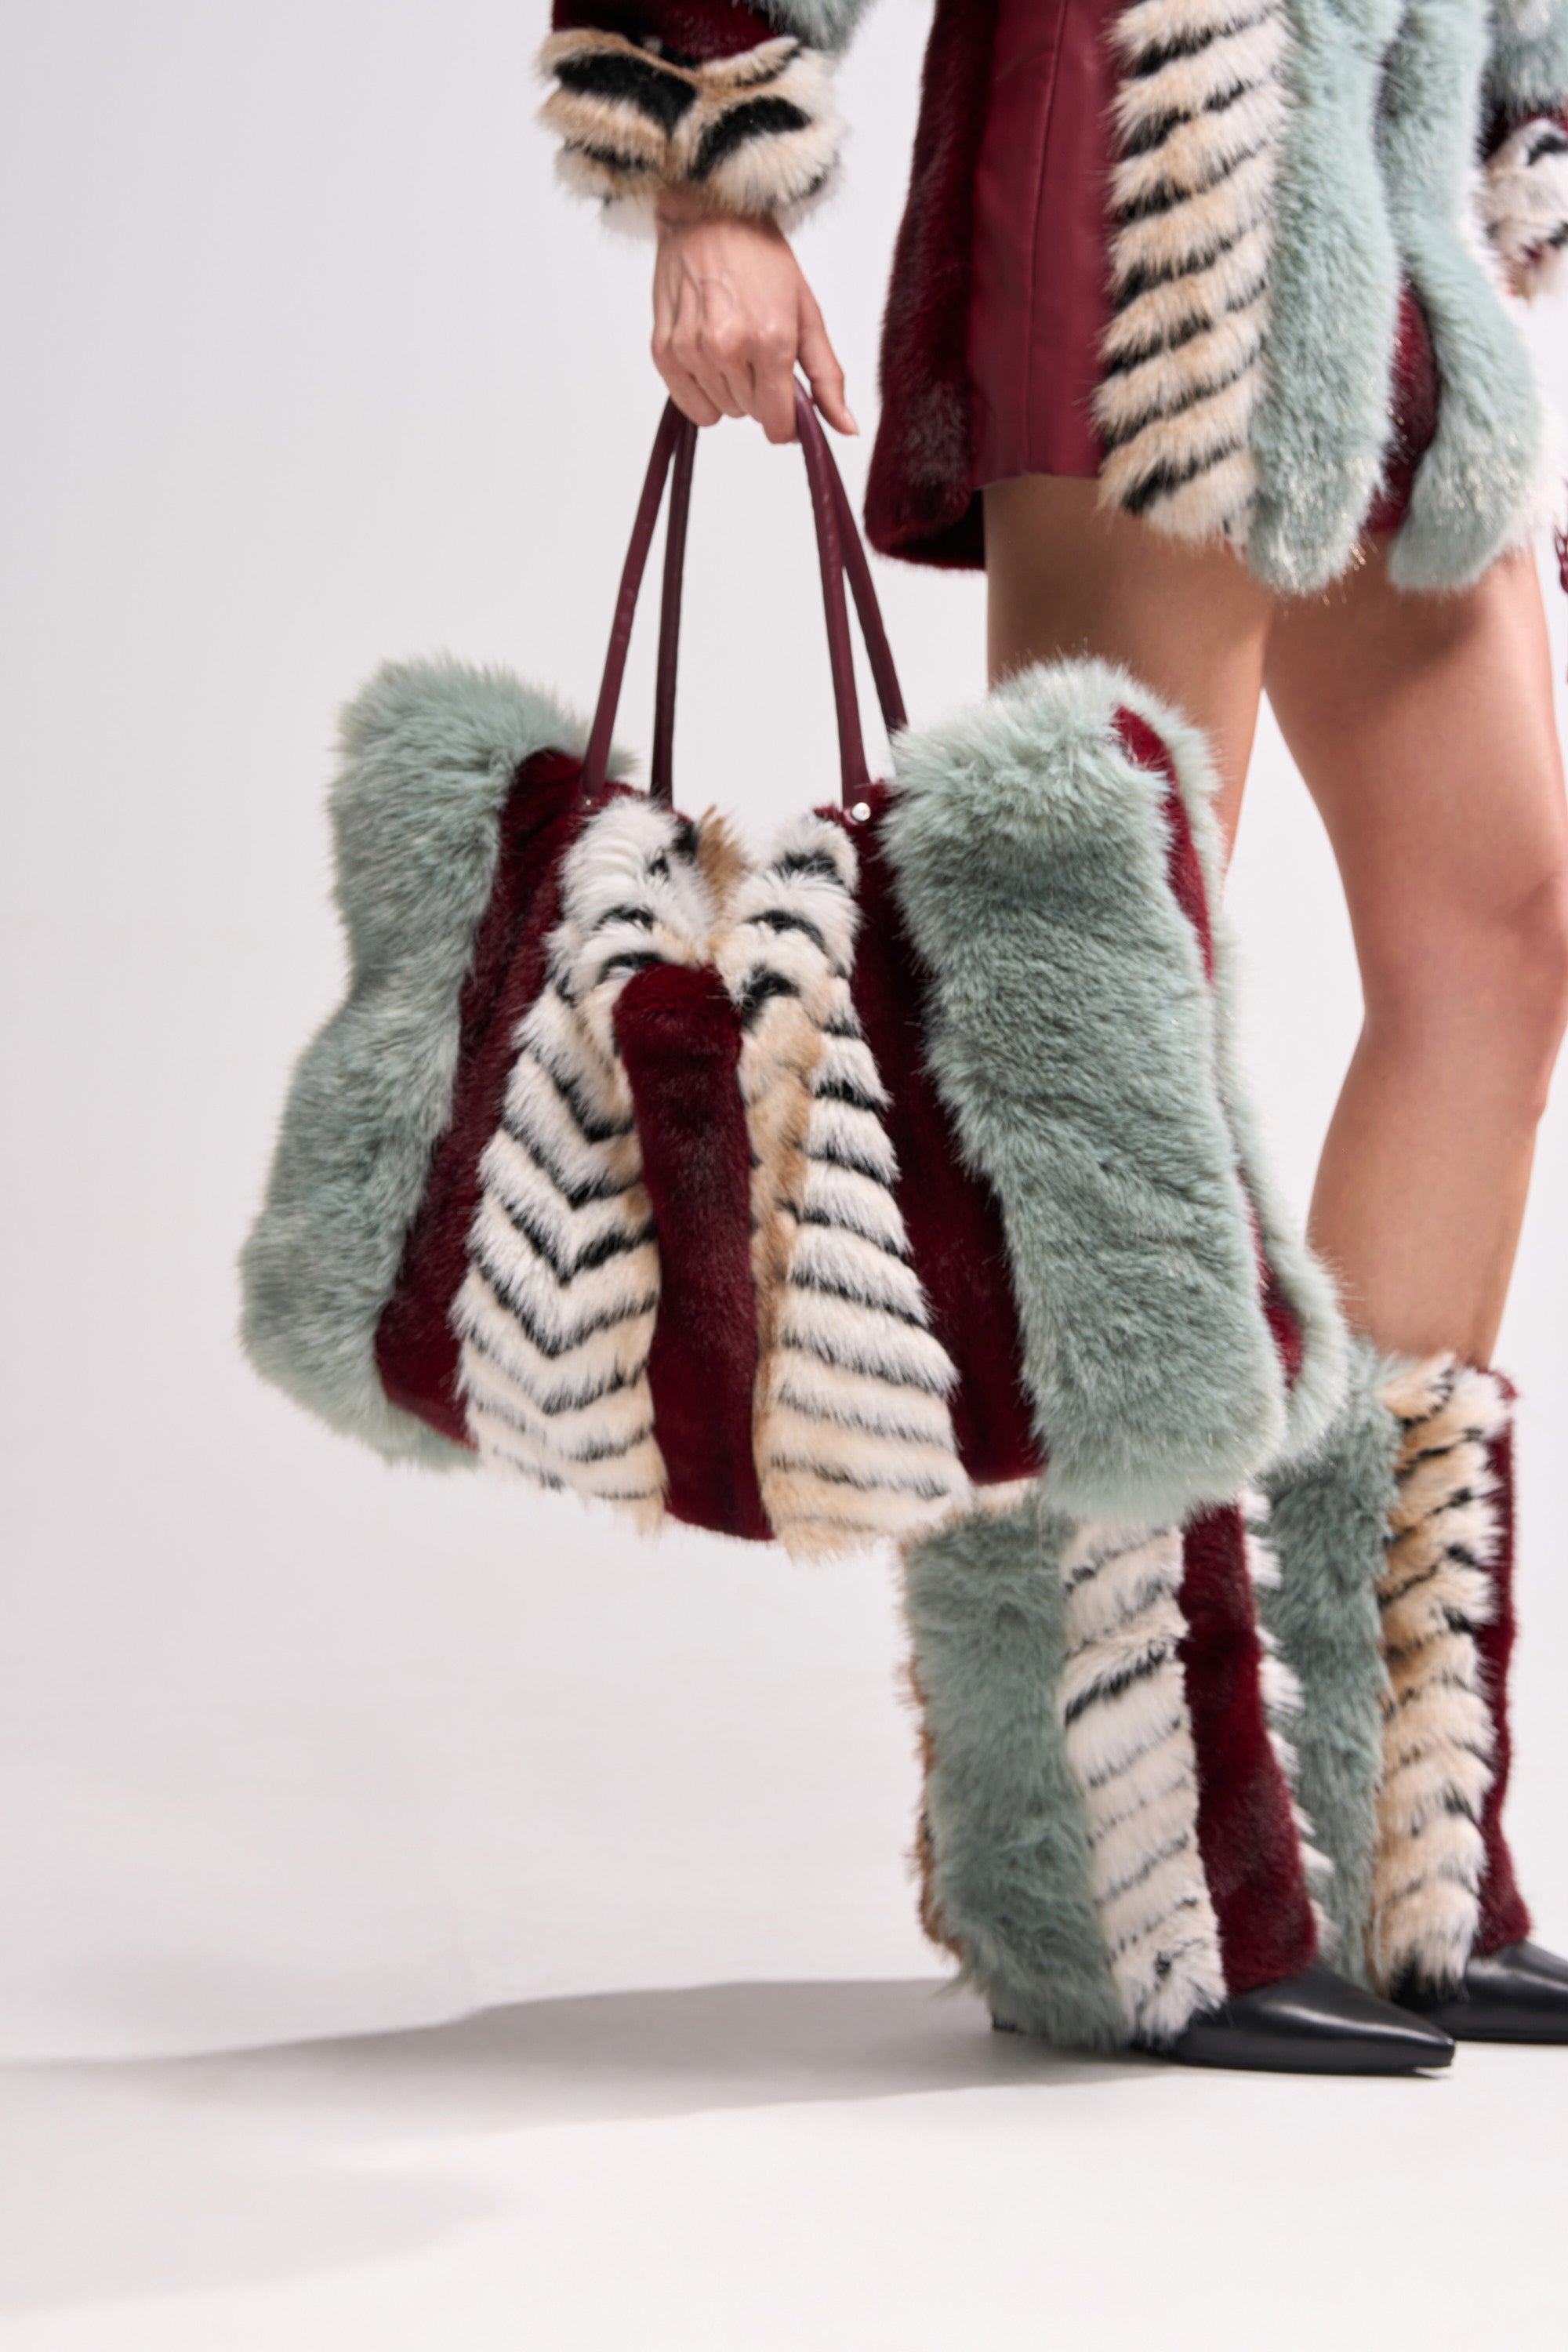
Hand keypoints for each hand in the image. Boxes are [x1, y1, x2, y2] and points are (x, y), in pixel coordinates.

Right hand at [651, 194, 856, 443]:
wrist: (707, 213)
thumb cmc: (759, 255)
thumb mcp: (807, 311)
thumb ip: (827, 375)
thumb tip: (845, 428)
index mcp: (771, 340)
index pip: (778, 423)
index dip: (787, 422)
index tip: (788, 403)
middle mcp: (728, 348)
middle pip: (751, 415)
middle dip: (760, 394)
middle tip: (758, 351)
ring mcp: (691, 350)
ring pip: (721, 411)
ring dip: (731, 391)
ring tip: (731, 345)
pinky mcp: (664, 351)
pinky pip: (690, 405)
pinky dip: (702, 393)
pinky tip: (709, 358)